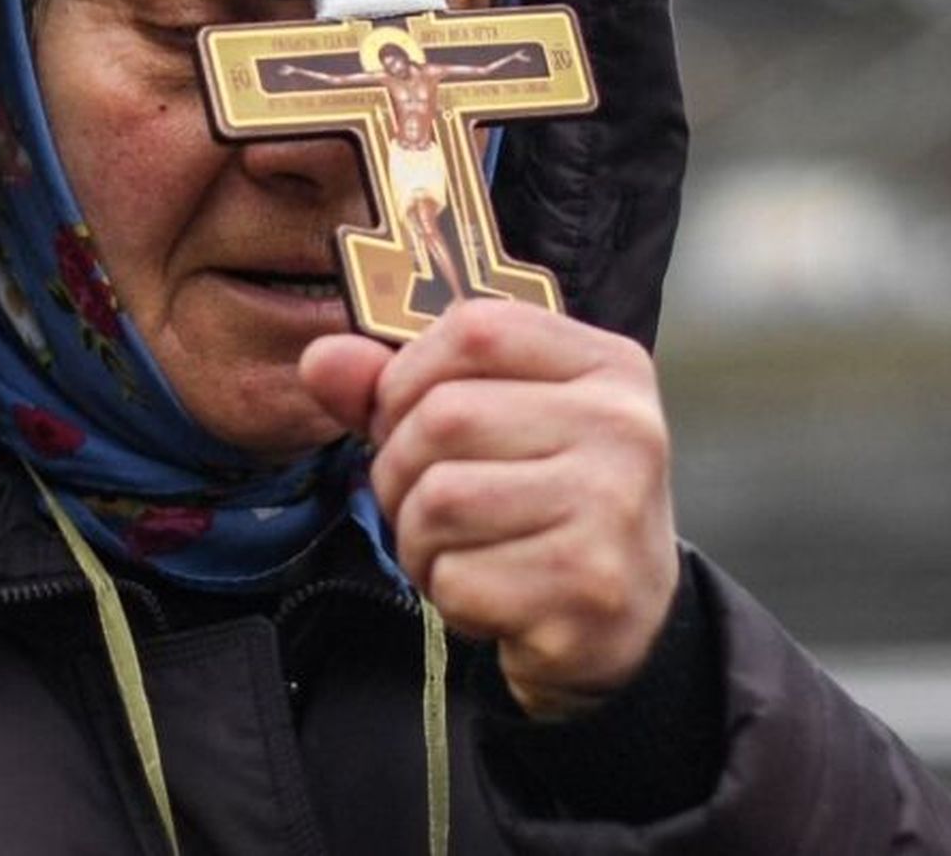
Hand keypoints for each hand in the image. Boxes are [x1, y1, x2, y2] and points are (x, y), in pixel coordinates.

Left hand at [300, 300, 678, 717]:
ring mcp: (612, 506)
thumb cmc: (546, 504)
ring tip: (458, 550)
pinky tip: (489, 595)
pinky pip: (457, 578)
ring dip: (418, 539)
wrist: (628, 624)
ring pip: (440, 500)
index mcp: (607, 365)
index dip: (410, 373)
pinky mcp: (588, 585)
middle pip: (444, 416)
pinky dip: (448, 594)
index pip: (476, 327)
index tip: (408, 418)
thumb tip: (321, 359)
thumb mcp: (493, 424)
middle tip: (428, 505)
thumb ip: (402, 386)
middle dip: (401, 471)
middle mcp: (622, 425)